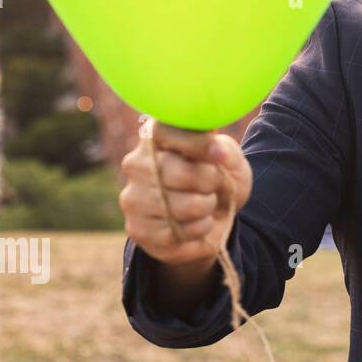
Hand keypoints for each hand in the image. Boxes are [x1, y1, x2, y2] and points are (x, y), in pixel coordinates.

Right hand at [119, 121, 251, 266]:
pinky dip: (200, 229)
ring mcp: (132, 198)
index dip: (197, 144)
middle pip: (181, 173)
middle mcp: (136, 164)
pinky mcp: (137, 229)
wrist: (213, 217)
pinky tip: (197, 223)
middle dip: (211, 182)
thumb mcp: (229, 158)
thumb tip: (217, 152)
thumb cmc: (216, 179)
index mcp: (154, 137)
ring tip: (206, 203)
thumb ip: (224, 148)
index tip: (219, 155)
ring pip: (184, 206)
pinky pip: (179, 232)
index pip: (165, 130)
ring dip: (207, 207)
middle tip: (214, 185)